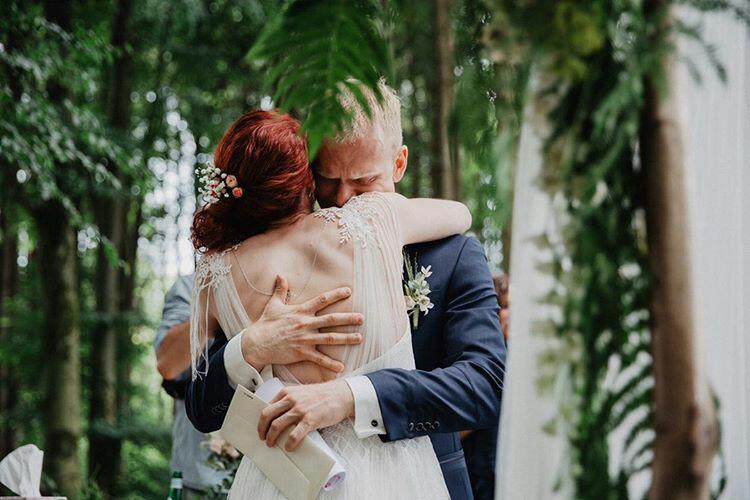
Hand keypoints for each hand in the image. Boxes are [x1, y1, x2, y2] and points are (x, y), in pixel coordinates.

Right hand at [240, 275, 363, 372]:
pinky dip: (330, 363)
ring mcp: (304, 339)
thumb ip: (280, 290)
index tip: (349, 291)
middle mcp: (305, 324)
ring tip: (360, 338)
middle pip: (331, 320)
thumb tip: (280, 276)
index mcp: (301, 311)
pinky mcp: (301, 353)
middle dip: (348, 319)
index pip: (322, 300)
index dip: (336, 294)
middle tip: (362, 318)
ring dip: (346, 338)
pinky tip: (342, 367)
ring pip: (330, 338)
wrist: (256, 343)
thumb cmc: (265, 324)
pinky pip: (319, 359)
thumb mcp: (273, 305)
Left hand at [258, 379, 353, 450]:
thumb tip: (278, 417)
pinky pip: (294, 435)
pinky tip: (289, 448)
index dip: (261, 420)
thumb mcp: (301, 392)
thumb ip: (289, 401)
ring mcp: (300, 410)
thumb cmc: (322, 395)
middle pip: (267, 415)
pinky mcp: (310, 420)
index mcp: (287, 392)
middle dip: (262, 429)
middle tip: (263, 437)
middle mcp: (291, 399)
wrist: (341, 395)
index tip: (262, 428)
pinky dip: (289, 444)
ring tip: (272, 444)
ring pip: (276, 425)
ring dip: (271, 438)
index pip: (267, 406)